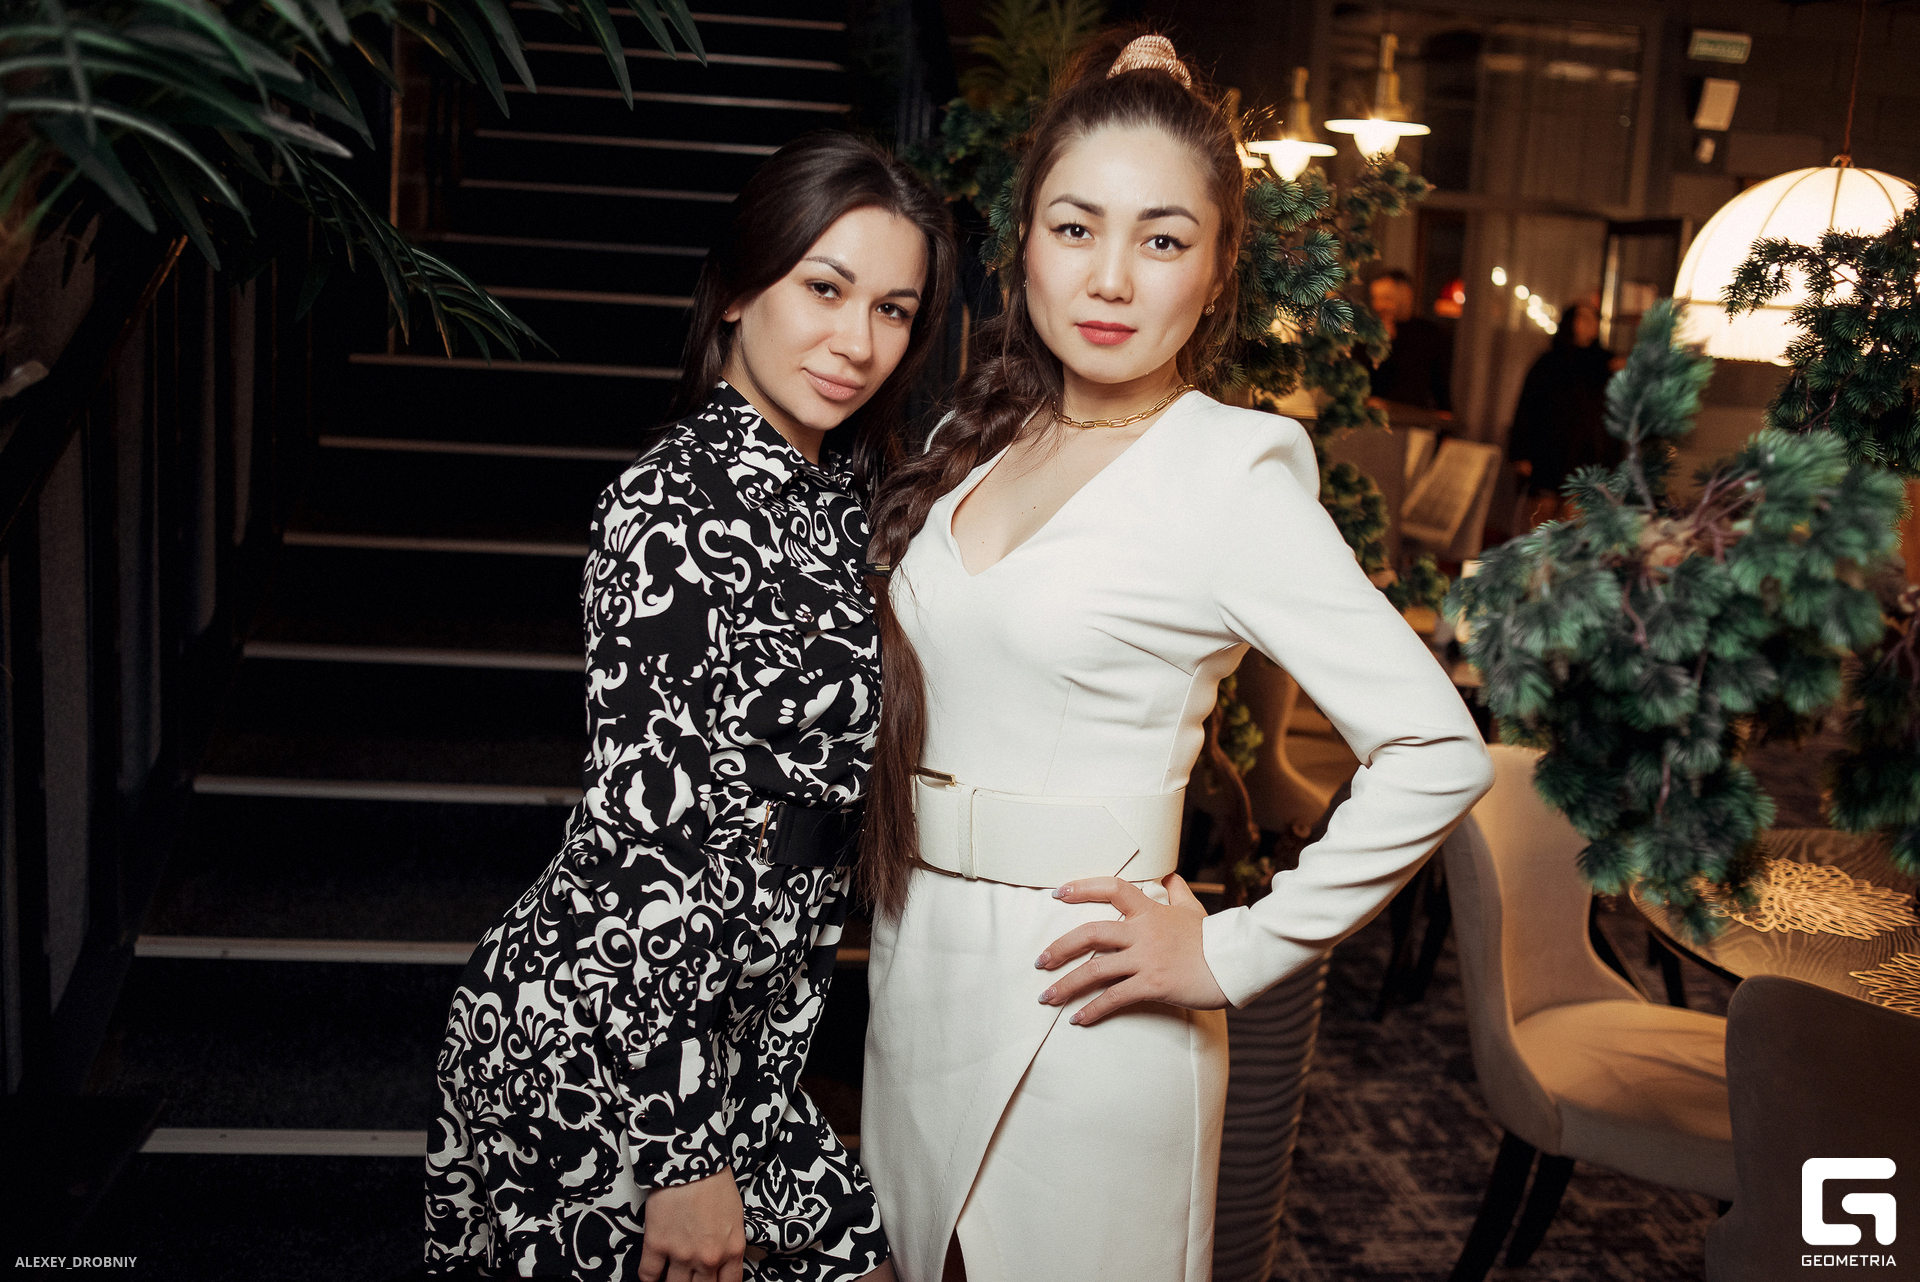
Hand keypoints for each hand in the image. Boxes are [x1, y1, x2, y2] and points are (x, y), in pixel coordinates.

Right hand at [640, 1166, 745, 1281]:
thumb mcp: (735, 1217)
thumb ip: (729, 1245)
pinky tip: (653, 1275)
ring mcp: (682, 1254)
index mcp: (732, 1250)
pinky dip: (650, 1279)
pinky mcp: (657, 1245)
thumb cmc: (715, 1182)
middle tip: (690, 1277)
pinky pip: (649, 1276)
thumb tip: (721, 1262)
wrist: (691, 1160)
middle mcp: (708, 1258)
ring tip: (671, 1276)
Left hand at [1034, 874, 1227, 1026]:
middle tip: (1040, 961)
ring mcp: (1147, 959)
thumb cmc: (1214, 938)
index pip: (1111, 889)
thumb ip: (1178, 892)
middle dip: (1060, 948)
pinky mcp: (1153, 984)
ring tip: (1047, 997)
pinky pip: (1115, 998)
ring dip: (1067, 985)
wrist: (1236, 962)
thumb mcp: (1194, 910)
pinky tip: (1078, 1019)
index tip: (1058, 893)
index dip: (1082, 888)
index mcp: (1150, 911)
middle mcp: (1143, 932)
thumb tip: (1170, 875)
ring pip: (1096, 970)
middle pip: (1091, 933)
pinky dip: (1093, 1010)